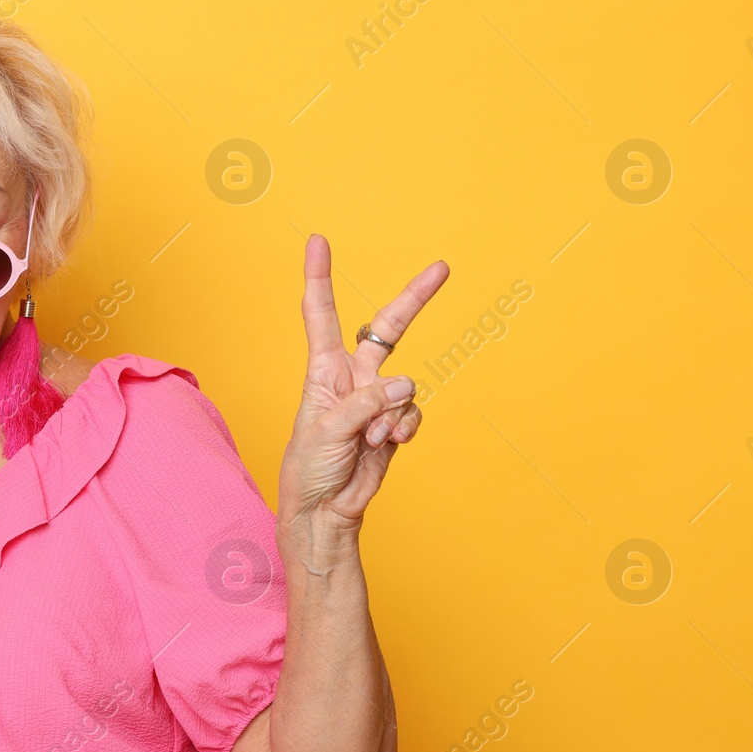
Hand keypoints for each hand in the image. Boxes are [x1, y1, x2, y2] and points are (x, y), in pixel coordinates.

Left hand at [278, 234, 448, 539]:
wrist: (324, 511)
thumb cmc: (310, 468)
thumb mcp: (326, 431)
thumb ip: (364, 404)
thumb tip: (404, 385)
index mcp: (323, 370)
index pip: (321, 314)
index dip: (320, 278)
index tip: (317, 240)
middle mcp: (352, 378)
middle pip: (387, 328)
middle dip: (415, 299)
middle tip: (442, 267)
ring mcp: (375, 400)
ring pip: (405, 387)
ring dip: (391, 415)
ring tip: (369, 440)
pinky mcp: (393, 424)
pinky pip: (413, 414)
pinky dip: (403, 429)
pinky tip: (386, 445)